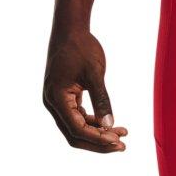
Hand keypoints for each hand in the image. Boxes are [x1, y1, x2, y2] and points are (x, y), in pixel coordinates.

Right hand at [43, 29, 127, 152]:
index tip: (117, 139)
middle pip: (75, 135)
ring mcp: (58, 101)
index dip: (97, 138)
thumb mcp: (94, 73)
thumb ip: (101, 99)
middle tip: (122, 146)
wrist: (71, 29)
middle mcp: (53, 103)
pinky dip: (95, 123)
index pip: (76, 128)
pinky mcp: (66, 98)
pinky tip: (112, 124)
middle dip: (98, 142)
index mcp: (56, 98)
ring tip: (122, 135)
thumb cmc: (81, 47)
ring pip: (78, 128)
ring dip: (99, 134)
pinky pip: (79, 118)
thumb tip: (109, 124)